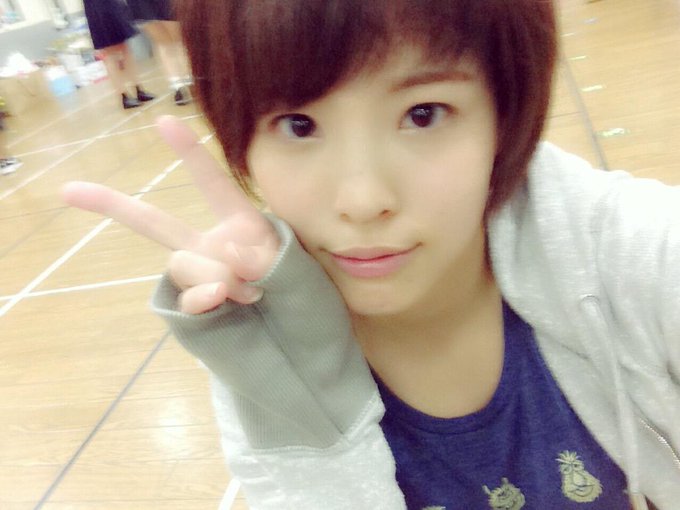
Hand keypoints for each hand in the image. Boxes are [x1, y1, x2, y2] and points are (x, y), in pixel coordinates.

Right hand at [62, 116, 279, 313]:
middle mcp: (208, 243)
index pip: (212, 183)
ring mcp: (197, 274)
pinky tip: (224, 298)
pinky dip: (207, 298)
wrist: (292, 324)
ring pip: (182, 263)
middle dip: (111, 205)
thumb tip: (223, 259)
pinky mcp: (194, 302)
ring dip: (218, 276)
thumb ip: (256, 257)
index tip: (163, 120)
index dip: (190, 153)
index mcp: (237, 221)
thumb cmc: (292, 282)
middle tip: (68, 190)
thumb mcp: (284, 262)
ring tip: (251, 290)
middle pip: (155, 223)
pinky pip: (187, 297)